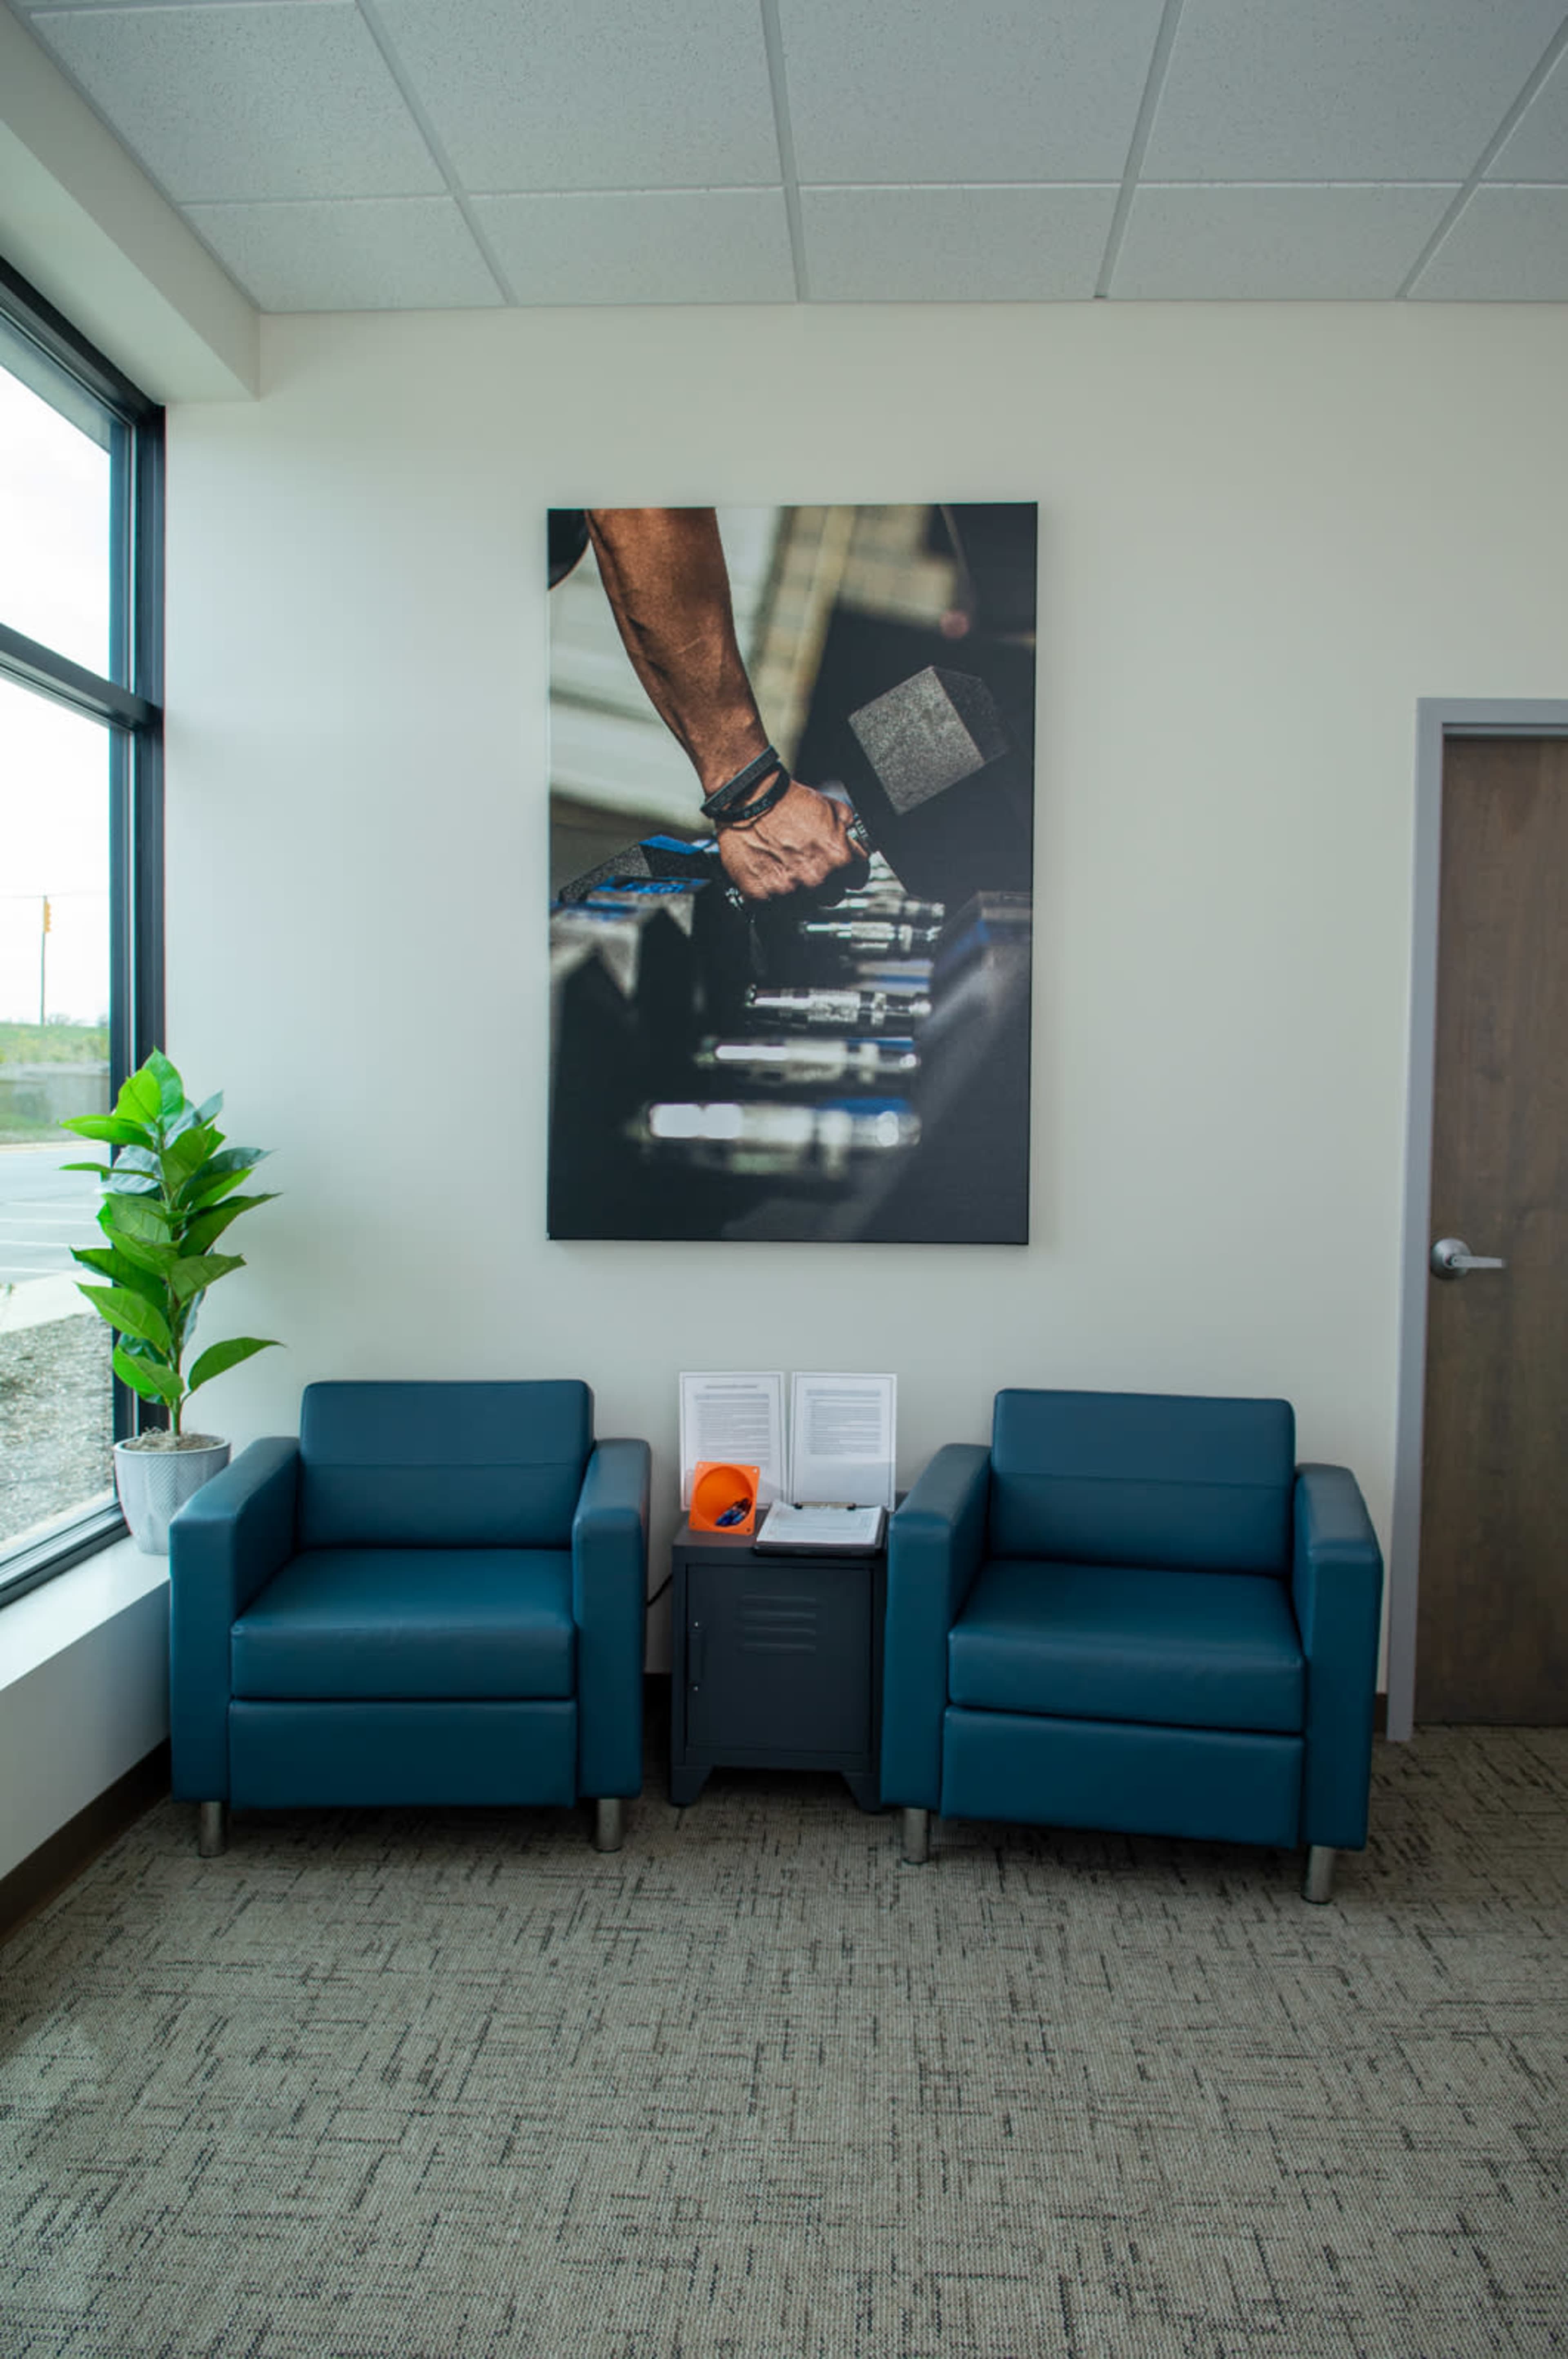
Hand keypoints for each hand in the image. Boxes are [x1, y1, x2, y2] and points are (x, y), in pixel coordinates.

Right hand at [716, 781, 862, 903]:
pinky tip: (768, 874)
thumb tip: (856, 841)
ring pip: (806, 907)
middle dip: (825, 883)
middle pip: (833, 896)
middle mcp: (815, 879)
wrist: (747, 800)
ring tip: (787, 868)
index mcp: (838, 858)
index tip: (838, 867)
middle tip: (808, 865)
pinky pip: (774, 907)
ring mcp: (788, 891)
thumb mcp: (830, 807)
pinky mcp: (761, 896)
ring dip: (800, 892)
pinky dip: (771, 895)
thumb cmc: (785, 800)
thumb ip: (847, 830)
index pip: (858, 879)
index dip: (848, 870)